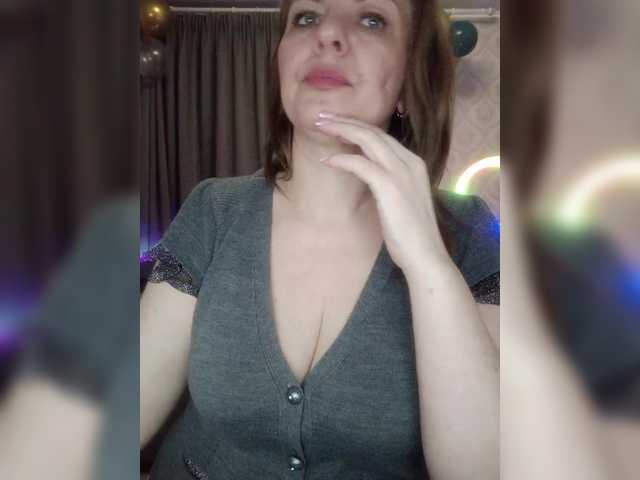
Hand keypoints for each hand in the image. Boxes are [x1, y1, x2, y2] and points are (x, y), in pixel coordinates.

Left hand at [314, 112, 449, 274]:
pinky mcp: (389, 186)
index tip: (338, 123)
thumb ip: (390, 183)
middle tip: (323, 117)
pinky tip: (327, 160)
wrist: (425, 254)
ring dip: (341, 130)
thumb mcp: (402, 200)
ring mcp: (401, 173)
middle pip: (374, 132)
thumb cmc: (411, 234)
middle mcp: (410, 162)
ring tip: (321, 127)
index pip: (383, 136)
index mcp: (414, 164)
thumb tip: (369, 175)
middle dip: (347, 122)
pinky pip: (360, 164)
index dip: (359, 127)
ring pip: (367, 140)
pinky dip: (342, 159)